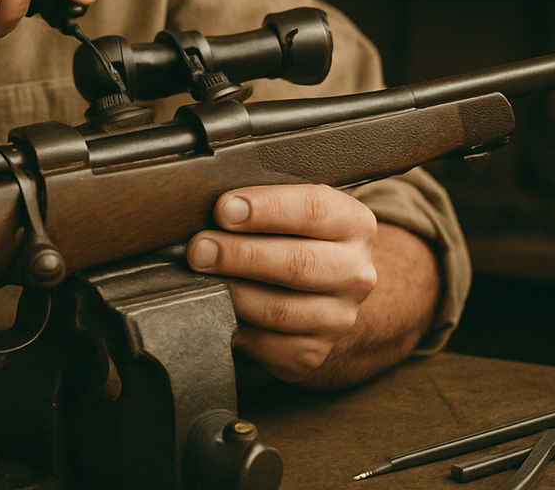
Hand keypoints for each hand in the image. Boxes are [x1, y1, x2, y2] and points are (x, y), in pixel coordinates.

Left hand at [187, 184, 377, 381]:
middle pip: (296, 264)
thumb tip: (215, 207)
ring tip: (201, 277)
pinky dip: (237, 327)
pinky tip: (218, 308)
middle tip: (199, 248)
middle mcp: (354, 273)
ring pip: (280, 310)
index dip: (264, 209)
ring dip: (233, 293)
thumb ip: (261, 201)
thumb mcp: (291, 206)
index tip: (224, 209)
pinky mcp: (313, 353)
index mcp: (353, 224)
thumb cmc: (294, 234)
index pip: (313, 209)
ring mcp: (338, 318)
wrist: (324, 285)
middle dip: (239, 254)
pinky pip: (268, 344)